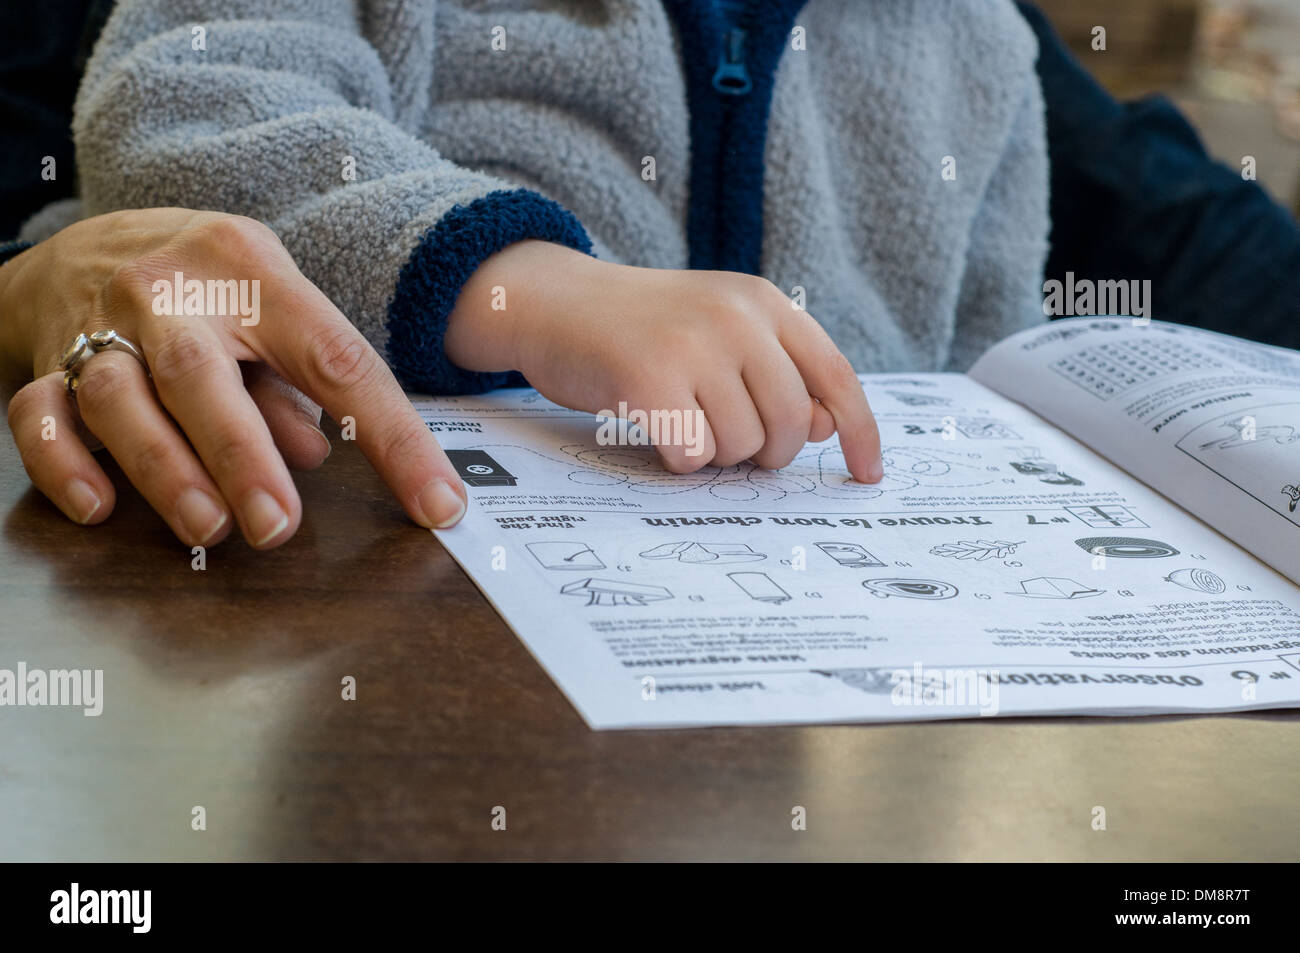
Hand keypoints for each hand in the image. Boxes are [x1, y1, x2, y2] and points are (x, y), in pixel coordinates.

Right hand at [0, 209, 466, 547]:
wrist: (82, 245)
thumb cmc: (205, 290)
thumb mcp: (269, 308)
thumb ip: (295, 381)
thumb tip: (318, 456)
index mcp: (252, 269)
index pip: (337, 360)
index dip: (394, 438)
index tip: (436, 504)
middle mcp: (171, 289)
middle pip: (203, 374)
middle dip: (243, 456)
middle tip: (280, 528)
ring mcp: (98, 323)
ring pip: (119, 398)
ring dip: (164, 469)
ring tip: (209, 528)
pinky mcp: (44, 360)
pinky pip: (40, 415)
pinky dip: (64, 463)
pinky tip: (99, 507)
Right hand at [445, 241, 882, 479]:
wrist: (556, 304)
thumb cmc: (644, 331)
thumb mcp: (720, 336)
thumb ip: (776, 374)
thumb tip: (822, 427)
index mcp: (764, 302)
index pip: (835, 375)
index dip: (859, 431)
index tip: (868, 474)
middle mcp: (736, 317)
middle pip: (790, 423)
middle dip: (765, 452)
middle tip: (727, 441)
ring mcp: (693, 345)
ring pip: (742, 446)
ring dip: (715, 454)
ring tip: (682, 420)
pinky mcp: (649, 379)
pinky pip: (693, 456)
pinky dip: (677, 457)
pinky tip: (653, 426)